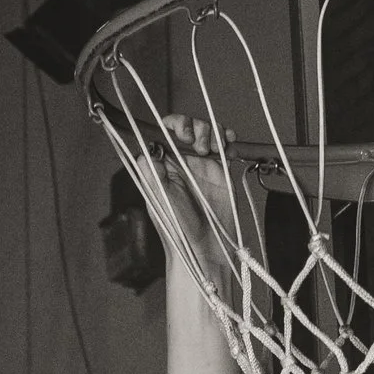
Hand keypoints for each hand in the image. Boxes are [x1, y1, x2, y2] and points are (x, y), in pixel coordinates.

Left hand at [156, 110, 234, 259]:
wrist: (205, 249)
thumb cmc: (178, 230)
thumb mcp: (159, 199)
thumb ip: (151, 172)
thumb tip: (145, 148)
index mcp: (163, 165)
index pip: (165, 132)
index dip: (175, 125)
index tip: (182, 135)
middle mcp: (181, 161)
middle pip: (188, 127)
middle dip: (195, 127)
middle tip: (198, 145)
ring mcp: (202, 164)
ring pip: (206, 132)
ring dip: (211, 132)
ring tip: (214, 148)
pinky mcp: (220, 170)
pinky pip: (224, 145)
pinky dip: (227, 139)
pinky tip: (228, 146)